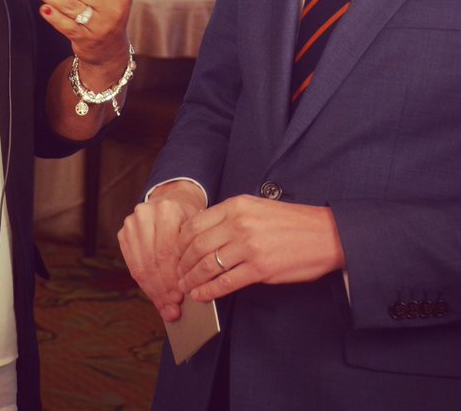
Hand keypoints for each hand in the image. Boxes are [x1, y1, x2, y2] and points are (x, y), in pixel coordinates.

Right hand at [118, 180, 204, 321]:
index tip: (181, 299)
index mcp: (167, 210)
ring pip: (141, 265)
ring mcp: (131, 222)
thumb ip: (194, 257)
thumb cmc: (189, 222)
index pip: (167, 252)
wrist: (171, 202)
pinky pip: (133, 265)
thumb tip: (191, 294)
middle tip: (173, 308)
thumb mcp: (197, 232)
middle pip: (153, 260)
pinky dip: (145, 284)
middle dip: (164, 288)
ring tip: (165, 306)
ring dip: (154, 290)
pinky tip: (155, 296)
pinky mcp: (124, 233)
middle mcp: (145, 213)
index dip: (173, 278)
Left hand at [175, 195, 344, 302]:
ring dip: (192, 279)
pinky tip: (202, 295)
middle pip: (196, 245)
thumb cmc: (292, 223)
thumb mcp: (256, 207)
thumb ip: (230, 216)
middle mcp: (239, 224)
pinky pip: (227, 282)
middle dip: (182, 263)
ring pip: (207, 264)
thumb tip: (203, 233)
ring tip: (185, 287)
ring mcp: (249, 246)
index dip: (180, 243)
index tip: (175, 253)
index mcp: (236, 206)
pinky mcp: (261, 268)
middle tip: (176, 274)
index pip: (195, 224)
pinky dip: (210, 290)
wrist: (327, 235)